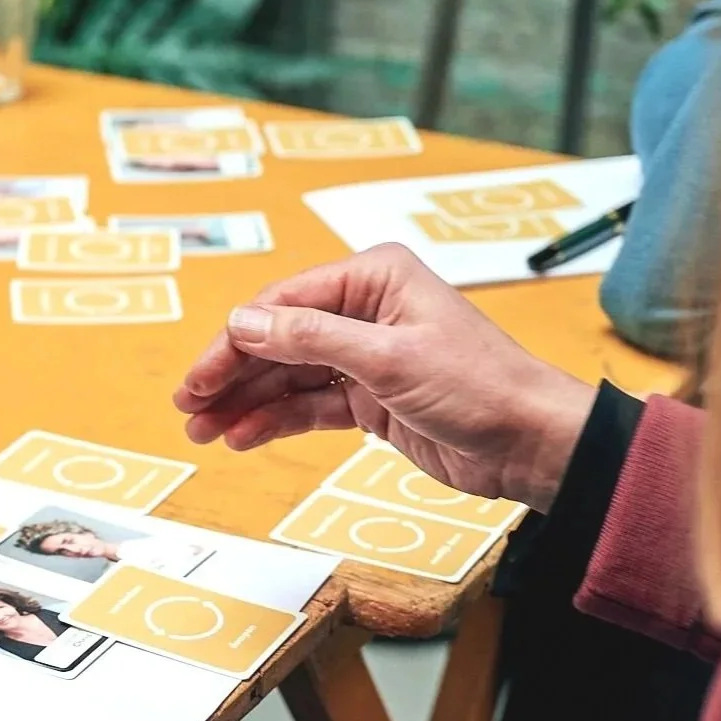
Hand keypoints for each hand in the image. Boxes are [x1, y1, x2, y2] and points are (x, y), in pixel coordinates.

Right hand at [173, 244, 599, 511]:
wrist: (531, 442)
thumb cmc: (480, 386)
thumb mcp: (388, 359)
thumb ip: (310, 340)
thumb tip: (243, 324)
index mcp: (373, 277)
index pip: (281, 304)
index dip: (233, 342)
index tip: (198, 379)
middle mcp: (366, 309)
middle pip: (276, 340)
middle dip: (231, 375)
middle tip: (188, 410)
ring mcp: (367, 355)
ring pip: (288, 376)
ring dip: (245, 403)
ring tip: (206, 433)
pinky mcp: (372, 397)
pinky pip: (309, 405)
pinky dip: (276, 420)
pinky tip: (244, 436)